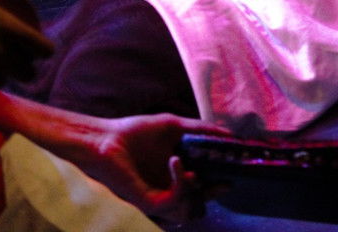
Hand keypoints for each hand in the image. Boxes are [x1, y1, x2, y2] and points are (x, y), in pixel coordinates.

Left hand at [80, 113, 228, 222]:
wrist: (105, 139)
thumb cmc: (135, 132)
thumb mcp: (174, 126)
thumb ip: (201, 130)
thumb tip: (229, 133)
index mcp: (174, 177)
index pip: (201, 190)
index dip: (218, 185)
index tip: (233, 172)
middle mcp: (166, 191)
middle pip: (198, 205)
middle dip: (213, 194)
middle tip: (225, 182)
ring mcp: (157, 198)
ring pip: (187, 212)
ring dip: (195, 192)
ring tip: (194, 171)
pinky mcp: (148, 201)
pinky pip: (173, 202)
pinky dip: (181, 183)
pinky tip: (176, 161)